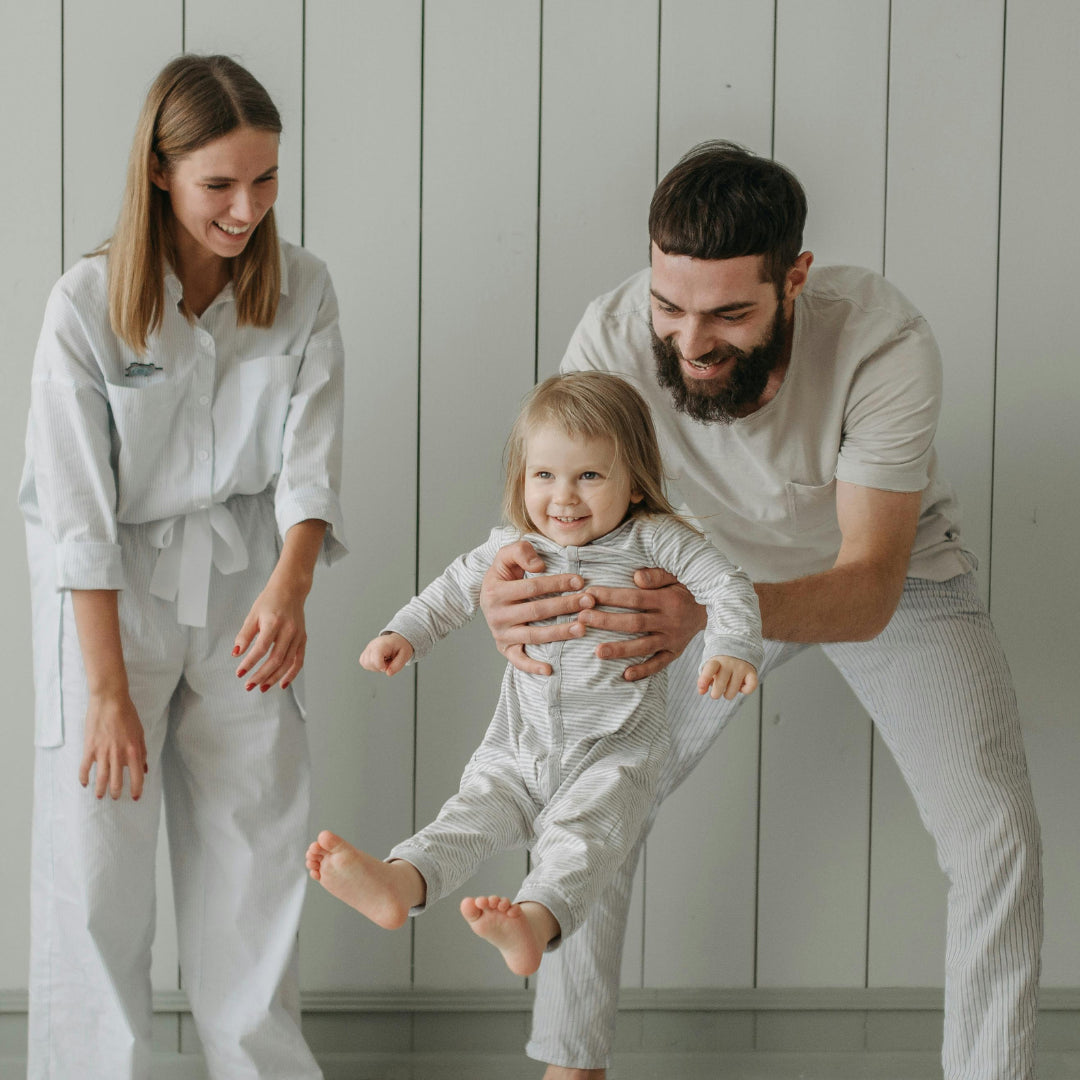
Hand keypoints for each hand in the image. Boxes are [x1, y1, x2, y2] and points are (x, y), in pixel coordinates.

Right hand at [79, 689, 147, 799]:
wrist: (109, 700)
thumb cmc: (127, 714)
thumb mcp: (140, 733)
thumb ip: (142, 752)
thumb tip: (145, 769)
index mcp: (133, 750)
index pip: (137, 776)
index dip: (137, 789)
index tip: (136, 797)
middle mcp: (118, 754)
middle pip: (117, 781)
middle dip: (116, 792)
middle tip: (116, 797)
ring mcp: (103, 752)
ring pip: (101, 778)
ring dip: (100, 790)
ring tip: (100, 796)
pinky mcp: (89, 747)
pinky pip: (85, 767)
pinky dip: (84, 778)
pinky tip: (84, 784)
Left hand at [234, 579, 307, 691]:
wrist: (291, 589)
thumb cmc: (270, 600)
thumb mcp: (253, 615)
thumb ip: (245, 635)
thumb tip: (236, 653)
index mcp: (274, 623)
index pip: (261, 648)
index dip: (249, 663)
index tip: (239, 673)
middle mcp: (288, 630)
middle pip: (276, 659)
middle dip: (261, 675)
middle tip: (249, 685)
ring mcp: (298, 636)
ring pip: (287, 663)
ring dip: (274, 678)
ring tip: (262, 687)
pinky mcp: (303, 639)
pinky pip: (298, 660)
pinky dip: (291, 674)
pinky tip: (282, 683)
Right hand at [360, 632, 413, 674]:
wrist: (397, 640)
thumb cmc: (401, 646)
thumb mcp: (405, 655)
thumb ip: (397, 665)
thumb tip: (388, 673)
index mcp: (382, 644)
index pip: (375, 659)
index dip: (382, 666)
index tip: (389, 664)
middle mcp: (372, 645)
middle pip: (369, 663)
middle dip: (380, 667)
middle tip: (388, 661)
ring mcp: (368, 648)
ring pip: (365, 664)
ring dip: (375, 667)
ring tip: (384, 661)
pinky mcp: (365, 652)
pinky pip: (364, 663)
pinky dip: (371, 665)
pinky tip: (379, 661)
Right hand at [479, 540, 594, 676]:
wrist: (488, 595)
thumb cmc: (505, 575)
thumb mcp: (506, 556)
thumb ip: (520, 550)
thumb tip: (540, 566)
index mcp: (495, 591)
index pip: (532, 586)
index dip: (557, 583)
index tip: (580, 581)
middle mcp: (496, 615)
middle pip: (537, 611)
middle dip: (565, 606)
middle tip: (589, 602)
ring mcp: (501, 634)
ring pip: (534, 636)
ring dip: (559, 633)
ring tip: (582, 628)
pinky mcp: (505, 649)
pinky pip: (519, 661)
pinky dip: (533, 667)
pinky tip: (550, 669)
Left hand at [575, 568, 706, 680]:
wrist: (710, 610)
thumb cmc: (684, 589)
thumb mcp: (675, 576)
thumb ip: (656, 576)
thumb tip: (636, 576)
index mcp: (667, 600)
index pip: (635, 599)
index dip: (611, 596)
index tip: (590, 594)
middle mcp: (670, 621)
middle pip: (634, 623)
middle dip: (607, 621)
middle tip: (582, 619)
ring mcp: (672, 639)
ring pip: (643, 646)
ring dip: (620, 650)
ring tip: (597, 652)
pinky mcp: (675, 652)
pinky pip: (659, 664)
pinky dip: (643, 670)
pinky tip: (625, 675)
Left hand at [697, 655, 758, 699]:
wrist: (739, 649)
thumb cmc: (721, 664)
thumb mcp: (710, 669)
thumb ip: (704, 680)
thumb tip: (701, 691)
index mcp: (716, 661)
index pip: (710, 668)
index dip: (705, 678)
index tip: (701, 686)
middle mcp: (729, 663)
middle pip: (721, 683)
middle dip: (715, 693)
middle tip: (715, 694)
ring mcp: (741, 667)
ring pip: (733, 691)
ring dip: (728, 694)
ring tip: (728, 687)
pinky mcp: (752, 672)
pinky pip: (750, 688)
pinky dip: (745, 691)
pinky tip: (741, 687)